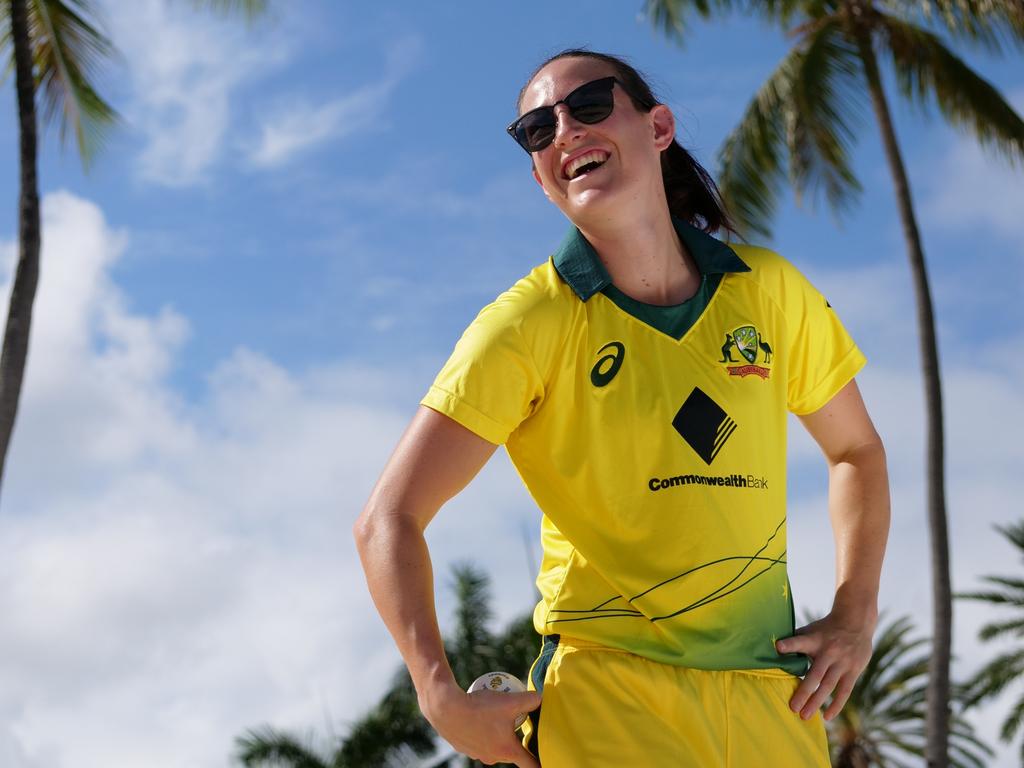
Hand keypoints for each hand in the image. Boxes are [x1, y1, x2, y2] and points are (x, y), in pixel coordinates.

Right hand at [419, 678, 541, 766]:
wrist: (445, 708)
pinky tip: (478, 715)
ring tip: (496, 716)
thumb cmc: (480, 706)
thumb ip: (531, 700)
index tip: (547, 761)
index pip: (530, 764)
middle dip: (517, 741)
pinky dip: (482, 731)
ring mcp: (477, 754)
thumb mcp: (510, 700)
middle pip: (512, 752)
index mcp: (507, 750)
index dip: (540, 763)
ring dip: (498, 735)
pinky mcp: (464, 748)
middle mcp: (493, 757)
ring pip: (494, 746)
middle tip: (519, 723)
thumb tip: (542, 698)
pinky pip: (479, 740)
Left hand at [775, 610, 873, 720]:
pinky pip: (845, 691)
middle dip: (803, 692)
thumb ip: (794, 641)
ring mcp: (842, 663)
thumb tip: (771, 650)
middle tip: (792, 708)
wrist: (855, 621)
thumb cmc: (825, 629)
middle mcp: (828, 652)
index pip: (800, 642)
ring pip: (828, 686)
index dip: (789, 645)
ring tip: (804, 715)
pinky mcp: (853, 671)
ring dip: (817, 702)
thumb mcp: (810, 630)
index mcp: (814, 640)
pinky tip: (827, 717)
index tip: (777, 647)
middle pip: (815, 674)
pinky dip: (836, 705)